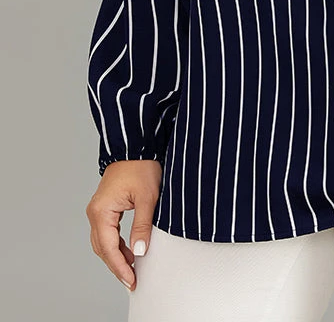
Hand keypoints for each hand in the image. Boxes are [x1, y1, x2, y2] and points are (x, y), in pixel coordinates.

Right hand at [86, 159, 161, 291]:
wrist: (136, 146)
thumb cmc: (141, 167)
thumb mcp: (146, 198)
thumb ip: (142, 226)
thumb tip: (140, 252)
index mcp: (101, 211)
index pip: (108, 248)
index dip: (120, 267)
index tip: (130, 280)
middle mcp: (95, 212)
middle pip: (102, 248)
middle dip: (116, 266)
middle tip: (132, 280)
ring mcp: (98, 209)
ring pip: (103, 242)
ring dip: (116, 256)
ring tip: (132, 269)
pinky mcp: (105, 206)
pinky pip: (106, 232)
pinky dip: (116, 245)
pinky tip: (129, 251)